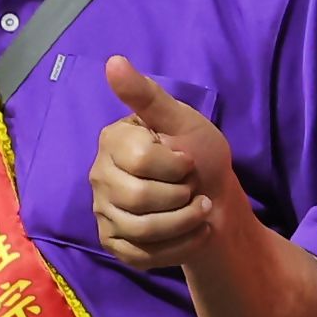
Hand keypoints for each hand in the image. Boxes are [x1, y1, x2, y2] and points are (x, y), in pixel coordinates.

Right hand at [93, 59, 237, 271]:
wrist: (216, 199)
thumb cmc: (199, 155)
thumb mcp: (183, 121)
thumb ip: (148, 96)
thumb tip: (113, 61)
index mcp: (112, 141)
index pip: (139, 160)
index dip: (177, 165)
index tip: (190, 161)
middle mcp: (100, 176)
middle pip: (139, 198)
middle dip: (183, 196)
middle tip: (196, 188)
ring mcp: (104, 212)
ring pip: (142, 229)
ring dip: (186, 221)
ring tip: (201, 209)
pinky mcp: (115, 244)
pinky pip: (143, 256)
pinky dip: (181, 246)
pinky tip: (197, 231)